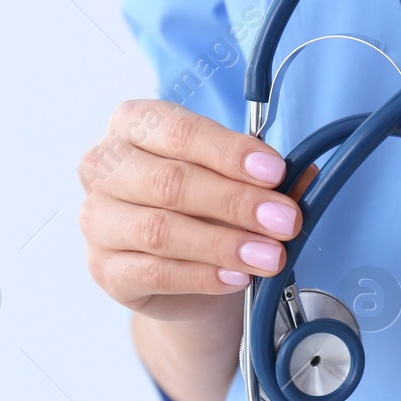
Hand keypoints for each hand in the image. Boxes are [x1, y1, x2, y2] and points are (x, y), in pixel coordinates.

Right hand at [77, 99, 300, 322]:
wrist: (178, 273)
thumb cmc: (200, 207)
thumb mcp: (232, 179)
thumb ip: (264, 176)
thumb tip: (304, 174)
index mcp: (131, 123)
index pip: (179, 131)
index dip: (229, 152)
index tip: (275, 171)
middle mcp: (103, 165)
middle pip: (169, 182)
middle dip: (235, 201)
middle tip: (283, 220)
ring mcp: (96, 219)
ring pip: (160, 230)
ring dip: (223, 244)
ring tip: (269, 256)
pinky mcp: (103, 268)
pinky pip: (154, 272)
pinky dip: (202, 275)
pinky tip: (236, 276)